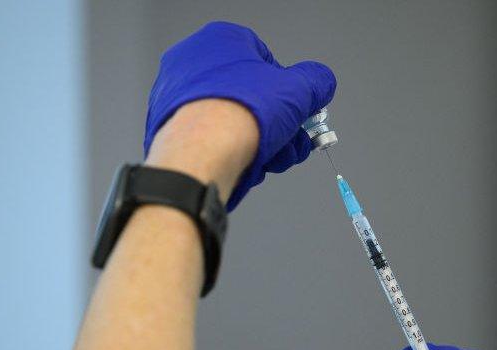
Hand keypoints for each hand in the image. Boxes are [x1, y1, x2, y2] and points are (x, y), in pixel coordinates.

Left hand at [144, 21, 336, 209]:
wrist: (202, 153)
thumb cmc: (239, 114)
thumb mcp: (299, 91)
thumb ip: (316, 82)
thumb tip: (321, 83)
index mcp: (221, 40)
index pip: (267, 60)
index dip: (289, 90)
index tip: (299, 109)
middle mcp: (194, 61)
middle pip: (253, 94)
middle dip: (278, 122)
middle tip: (291, 138)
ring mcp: (179, 95)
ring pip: (235, 119)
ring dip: (263, 141)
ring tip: (273, 154)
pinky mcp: (174, 127)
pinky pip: (215, 136)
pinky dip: (234, 149)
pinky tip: (249, 162)